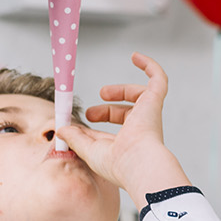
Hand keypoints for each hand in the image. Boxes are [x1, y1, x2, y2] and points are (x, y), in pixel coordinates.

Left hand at [61, 53, 189, 204]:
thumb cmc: (117, 164)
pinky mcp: (154, 101)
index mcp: (131, 141)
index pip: (117, 125)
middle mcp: (143, 127)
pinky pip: (158, 79)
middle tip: (91, 113)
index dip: (100, 119)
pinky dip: (149, 66)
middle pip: (129, 110)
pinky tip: (135, 56)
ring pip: (141, 95)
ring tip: (103, 92)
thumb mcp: (88, 149)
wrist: (136, 163)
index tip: (83, 119)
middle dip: (109, 109)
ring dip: (122, 90)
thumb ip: (75, 138)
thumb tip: (62, 128)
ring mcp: (150, 113)